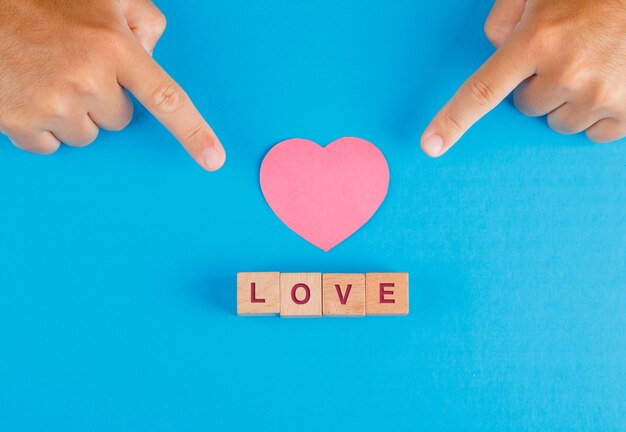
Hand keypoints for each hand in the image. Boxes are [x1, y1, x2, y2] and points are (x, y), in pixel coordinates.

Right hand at [0, 0, 225, 170]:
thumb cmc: (43, 0)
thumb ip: (144, 21)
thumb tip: (153, 55)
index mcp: (114, 48)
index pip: (166, 99)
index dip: (194, 133)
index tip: (214, 160)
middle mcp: (88, 80)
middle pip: (119, 120)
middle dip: (104, 99)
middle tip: (75, 68)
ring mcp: (52, 105)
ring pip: (87, 135)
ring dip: (73, 114)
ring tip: (48, 76)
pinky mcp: (19, 122)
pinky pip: (51, 145)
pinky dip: (42, 126)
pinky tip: (30, 92)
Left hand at [421, 0, 625, 156]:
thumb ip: (506, 17)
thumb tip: (494, 49)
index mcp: (536, 40)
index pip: (482, 91)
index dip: (453, 121)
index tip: (430, 146)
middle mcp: (565, 72)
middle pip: (526, 106)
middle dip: (539, 85)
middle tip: (567, 54)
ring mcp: (598, 95)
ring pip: (558, 122)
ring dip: (568, 101)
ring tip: (593, 64)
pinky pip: (592, 133)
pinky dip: (598, 115)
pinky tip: (611, 81)